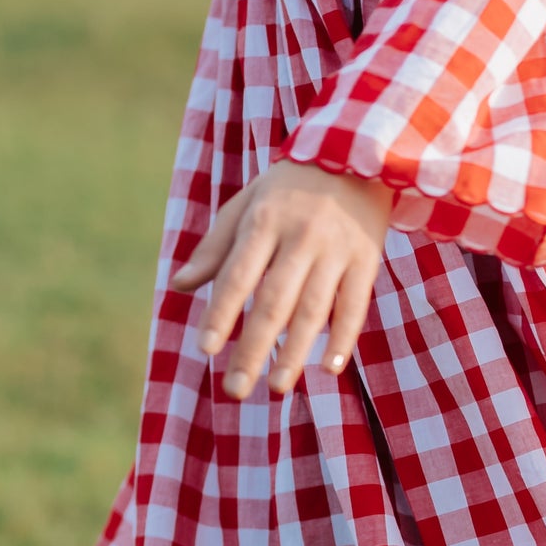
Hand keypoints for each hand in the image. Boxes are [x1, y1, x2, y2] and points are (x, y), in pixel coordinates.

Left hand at [171, 161, 391, 398]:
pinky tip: (328, 368)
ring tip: (276, 388)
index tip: (206, 349)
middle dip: (253, 349)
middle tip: (235, 389)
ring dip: (295, 353)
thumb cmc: (290, 187)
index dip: (221, 313)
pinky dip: (343, 338)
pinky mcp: (366, 261)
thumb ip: (215, 246)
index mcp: (264, 222)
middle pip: (273, 302)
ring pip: (313, 310)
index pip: (237, 276)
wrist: (358, 156)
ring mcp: (336, 251)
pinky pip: (354, 306)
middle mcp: (300, 238)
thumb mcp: (247, 204)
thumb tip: (179, 285)